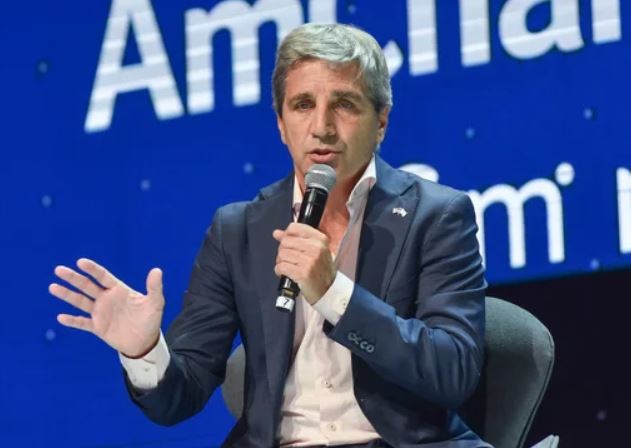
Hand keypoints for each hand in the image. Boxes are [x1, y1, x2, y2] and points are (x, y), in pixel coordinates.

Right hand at [49, 258, 164, 357]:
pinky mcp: (98, 327)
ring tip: (53, 287)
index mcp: (119, 290)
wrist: (145, 341)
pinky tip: (61, 317)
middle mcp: (106, 299)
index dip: (92, 269)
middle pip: (87, 286)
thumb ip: (154, 287)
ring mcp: (101, 313)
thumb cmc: (150, 319)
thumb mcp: (155, 302)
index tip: (80, 262)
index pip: (103, 276)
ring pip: (81, 301)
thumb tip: (157, 270)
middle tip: (59, 270)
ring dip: (67, 295)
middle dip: (73, 278)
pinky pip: (82, 323)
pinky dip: (72, 321)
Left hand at [272, 223, 335, 304]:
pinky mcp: (302, 273)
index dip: (286, 235)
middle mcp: (316, 248)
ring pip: (282, 254)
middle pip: (285, 241)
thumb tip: (277, 233)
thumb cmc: (320, 270)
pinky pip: (281, 267)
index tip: (287, 242)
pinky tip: (286, 273)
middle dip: (282, 250)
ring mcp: (310, 261)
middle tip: (288, 258)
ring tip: (288, 266)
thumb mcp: (315, 250)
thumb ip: (296, 239)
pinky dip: (279, 270)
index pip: (294, 228)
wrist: (328, 290)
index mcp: (320, 239)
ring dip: (281, 261)